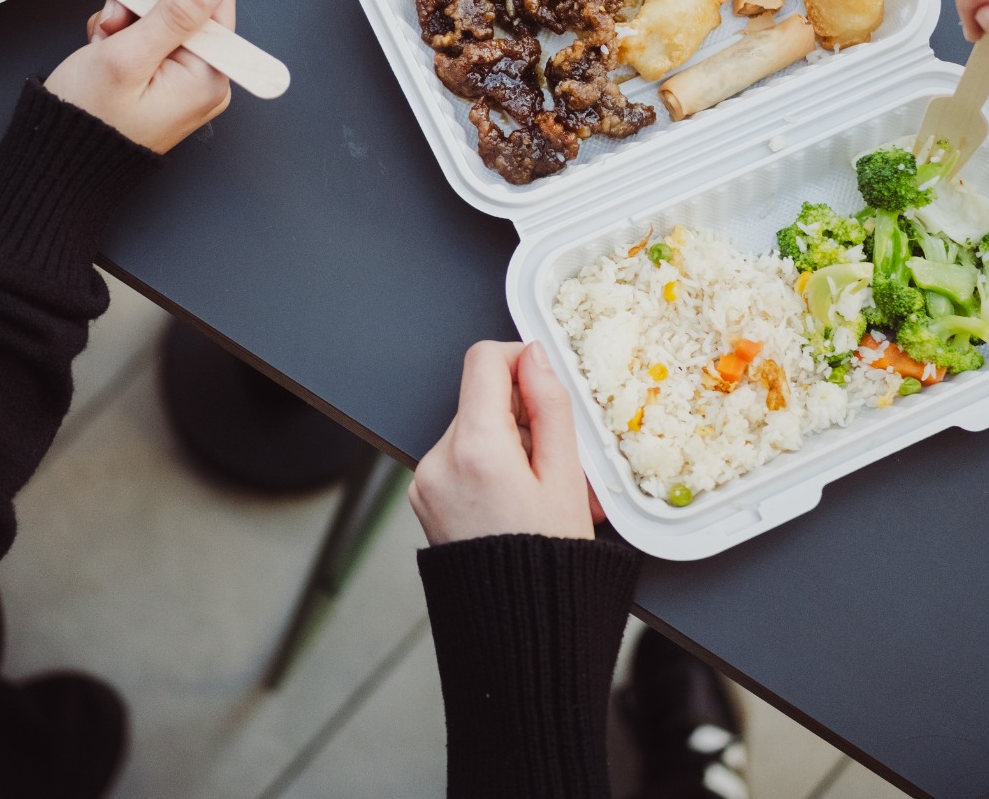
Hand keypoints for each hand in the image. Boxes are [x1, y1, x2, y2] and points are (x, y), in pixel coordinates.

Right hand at [44, 0, 235, 152]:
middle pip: (191, 3)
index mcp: (210, 74)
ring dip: (130, 16)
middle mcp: (208, 77)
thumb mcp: (128, 57)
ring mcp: (188, 78)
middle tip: (116, 20)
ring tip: (107, 42)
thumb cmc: (88, 120)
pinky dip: (126, 33)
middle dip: (146, 1)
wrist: (61, 158)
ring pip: (167, 16)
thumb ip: (173, 14)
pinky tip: (107, 50)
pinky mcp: (167, 78)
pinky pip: (154, 36)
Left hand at [409, 338, 599, 544]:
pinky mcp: (423, 496)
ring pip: (472, 429)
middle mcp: (439, 459)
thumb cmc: (550, 563)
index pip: (484, 361)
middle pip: (481, 399)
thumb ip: (550, 405)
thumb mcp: (566, 476)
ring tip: (540, 490)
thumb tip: (534, 356)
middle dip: (522, 416)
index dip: (518, 359)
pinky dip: (488, 465)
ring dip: (508, 443)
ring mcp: (425, 480)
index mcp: (476, 448)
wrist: (519, 632)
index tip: (543, 382)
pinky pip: (458, 458)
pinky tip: (516, 500)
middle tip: (557, 460)